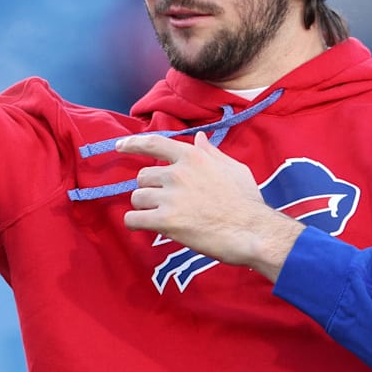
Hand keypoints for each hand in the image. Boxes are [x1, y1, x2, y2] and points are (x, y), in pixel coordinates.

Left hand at [117, 133, 304, 281]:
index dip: (133, 144)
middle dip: (149, 190)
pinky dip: (135, 224)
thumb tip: (199, 139)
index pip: (154, 143)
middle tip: (165, 203)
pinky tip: (144, 227)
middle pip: (142, 177)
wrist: (252, 232)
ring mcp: (170, 197)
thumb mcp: (234, 169)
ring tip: (163, 217)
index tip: (119, 146)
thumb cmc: (247, 202)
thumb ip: (212, 153)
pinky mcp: (166, 221)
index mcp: (193, 157)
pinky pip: (133, 219)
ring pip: (137, 198)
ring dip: (145, 208)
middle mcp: (177, 173)